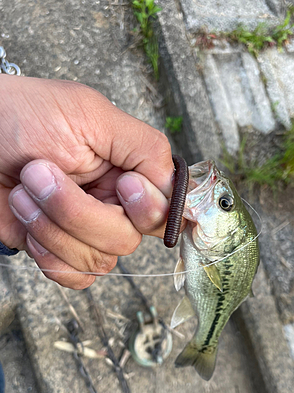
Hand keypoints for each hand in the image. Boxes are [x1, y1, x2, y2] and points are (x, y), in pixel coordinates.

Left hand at [0, 75, 174, 287]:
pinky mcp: (59, 250)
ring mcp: (86, 231)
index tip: (122, 185)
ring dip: (53, 227)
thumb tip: (175, 186)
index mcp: (130, 172)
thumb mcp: (90, 115)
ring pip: (99, 260)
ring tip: (24, 191)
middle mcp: (114, 205)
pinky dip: (52, 258)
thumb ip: (145, 147)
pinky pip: (78, 277)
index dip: (149, 208)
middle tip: (41, 172)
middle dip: (80, 213)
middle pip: (127, 239)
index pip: (167, 211)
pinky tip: (30, 228)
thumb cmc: (20, 115)